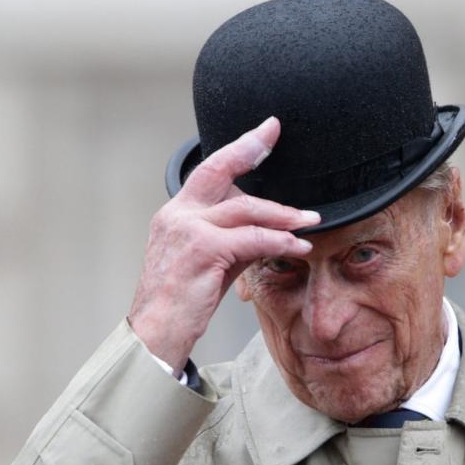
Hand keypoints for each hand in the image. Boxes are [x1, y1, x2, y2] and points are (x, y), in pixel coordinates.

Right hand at [127, 117, 318, 372]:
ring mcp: (189, 230)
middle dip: (250, 148)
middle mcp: (178, 215)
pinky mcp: (203, 249)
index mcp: (176, 214)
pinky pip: (253, 238)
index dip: (238, 148)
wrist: (156, 333)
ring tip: (308, 221)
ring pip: (245, 209)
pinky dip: (279, 241)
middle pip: (220, 170)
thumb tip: (270, 230)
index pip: (208, 170)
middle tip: (276, 136)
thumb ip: (234, 239)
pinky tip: (297, 246)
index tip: (264, 131)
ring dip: (282, 215)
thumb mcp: (209, 263)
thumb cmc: (181, 303)